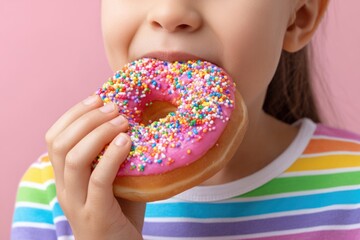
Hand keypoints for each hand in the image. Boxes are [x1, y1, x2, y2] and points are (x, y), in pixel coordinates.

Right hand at [46, 95, 144, 239]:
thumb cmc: (121, 214)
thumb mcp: (114, 181)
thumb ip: (115, 157)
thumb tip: (133, 122)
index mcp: (65, 178)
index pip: (54, 139)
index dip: (73, 114)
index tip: (97, 98)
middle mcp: (65, 189)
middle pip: (60, 144)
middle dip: (86, 118)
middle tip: (113, 107)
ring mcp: (78, 203)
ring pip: (73, 159)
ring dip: (98, 133)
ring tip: (122, 120)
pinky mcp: (96, 215)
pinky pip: (98, 180)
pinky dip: (111, 156)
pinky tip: (126, 141)